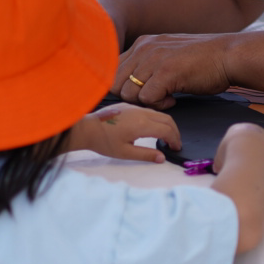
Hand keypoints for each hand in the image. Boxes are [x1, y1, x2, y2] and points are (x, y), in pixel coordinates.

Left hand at [66, 103, 180, 161]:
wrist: (86, 128)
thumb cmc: (104, 141)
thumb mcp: (125, 153)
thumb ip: (146, 155)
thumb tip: (162, 158)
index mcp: (142, 124)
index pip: (167, 130)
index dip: (175, 140)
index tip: (176, 148)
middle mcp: (141, 112)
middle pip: (167, 119)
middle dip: (174, 131)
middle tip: (174, 143)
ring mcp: (135, 107)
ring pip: (158, 113)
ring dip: (166, 124)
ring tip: (165, 137)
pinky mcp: (128, 105)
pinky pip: (148, 110)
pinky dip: (156, 119)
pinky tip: (151, 128)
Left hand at [116, 32, 234, 109]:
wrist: (229, 55)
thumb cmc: (203, 60)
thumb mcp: (168, 56)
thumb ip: (148, 65)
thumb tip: (131, 85)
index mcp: (142, 44)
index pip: (113, 70)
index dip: (124, 87)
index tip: (143, 93)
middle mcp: (144, 48)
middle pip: (115, 83)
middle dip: (132, 97)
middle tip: (154, 97)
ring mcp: (154, 59)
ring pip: (128, 92)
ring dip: (146, 101)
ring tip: (166, 96)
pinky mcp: (165, 72)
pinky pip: (146, 98)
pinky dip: (159, 104)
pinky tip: (174, 98)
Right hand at [213, 123, 263, 176]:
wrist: (243, 149)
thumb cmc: (229, 152)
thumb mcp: (219, 158)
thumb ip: (220, 162)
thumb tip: (218, 169)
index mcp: (238, 130)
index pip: (239, 141)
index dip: (238, 153)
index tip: (237, 163)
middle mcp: (254, 130)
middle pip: (255, 144)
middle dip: (252, 156)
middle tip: (248, 167)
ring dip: (263, 159)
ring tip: (257, 169)